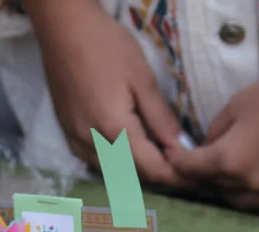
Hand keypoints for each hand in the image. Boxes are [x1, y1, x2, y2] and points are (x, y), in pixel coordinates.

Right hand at [24, 0, 187, 186]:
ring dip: (137, 172)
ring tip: (160, 159)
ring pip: (112, 173)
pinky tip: (129, 152)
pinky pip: (95, 162)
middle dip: (159, 175)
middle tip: (182, 167)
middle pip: (132, 176)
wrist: (63, 29)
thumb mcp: (142, 78)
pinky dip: (116, 165)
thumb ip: (160, 117)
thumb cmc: (106, 47)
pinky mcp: (67, 134)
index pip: (151, 168)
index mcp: (114, 129)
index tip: (195, 173)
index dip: (176, 176)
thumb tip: (178, 146)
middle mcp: (92, 143)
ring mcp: (76, 141)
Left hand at [167, 59, 258, 216]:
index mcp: (230, 159)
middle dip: (204, 177)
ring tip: (229, 180)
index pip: (192, 169)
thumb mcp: (236, 104)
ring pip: (241, 205)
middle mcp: (251, 183)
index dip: (178, 163)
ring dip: (231, 193)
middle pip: (215, 189)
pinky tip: (257, 192)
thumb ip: (215, 132)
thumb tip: (207, 148)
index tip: (172, 160)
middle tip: (201, 167)